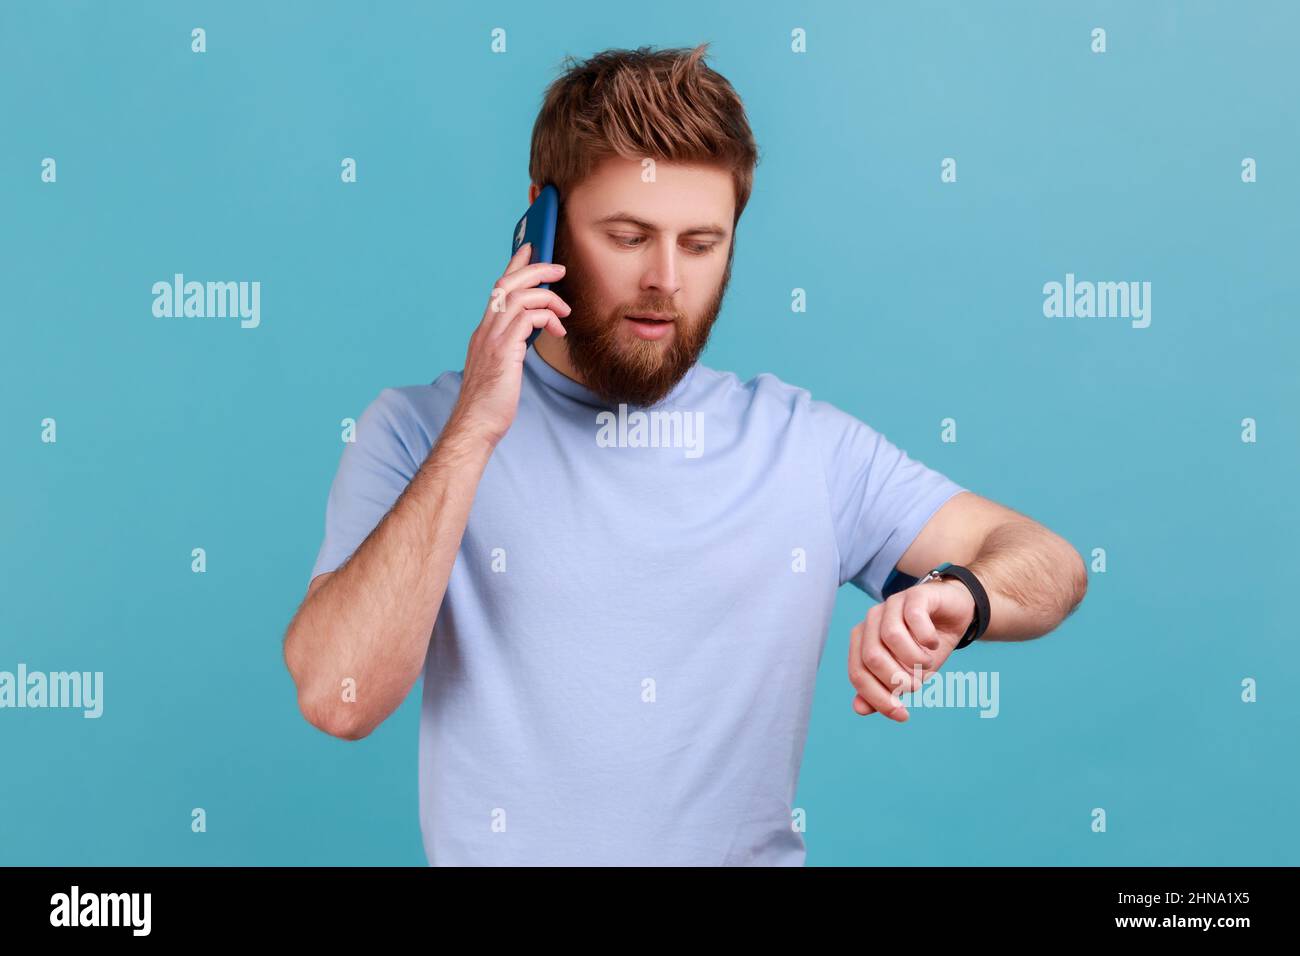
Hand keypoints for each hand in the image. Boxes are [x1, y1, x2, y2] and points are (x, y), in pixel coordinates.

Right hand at [447, 242, 569, 446]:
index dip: (514, 264)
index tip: (530, 248)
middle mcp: (484, 330)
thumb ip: (512, 344)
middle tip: (558, 268)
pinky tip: (557, 329)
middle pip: (506, 283)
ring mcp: (491, 339)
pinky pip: (527, 318)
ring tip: (564, 309)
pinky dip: (546, 317)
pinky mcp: (503, 351)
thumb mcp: (502, 365)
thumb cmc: (491, 401)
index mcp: (484, 331)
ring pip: (518, 296)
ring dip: (547, 296)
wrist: (476, 424)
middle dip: (534, 269)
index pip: (498, 287)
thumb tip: (530, 331)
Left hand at [848, 579, 973, 721]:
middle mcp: (871, 621)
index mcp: (862, 641)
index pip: (858, 674)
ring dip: (914, 659)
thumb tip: (859, 708)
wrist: (954, 616)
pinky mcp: (915, 595)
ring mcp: (891, 604)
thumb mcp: (906, 675)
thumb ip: (882, 689)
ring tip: (927, 663)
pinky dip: (926, 637)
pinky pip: (914, 617)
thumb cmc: (924, 647)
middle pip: (871, 657)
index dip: (879, 699)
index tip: (903, 715)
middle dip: (897, 680)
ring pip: (891, 637)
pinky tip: (933, 643)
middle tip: (918, 684)